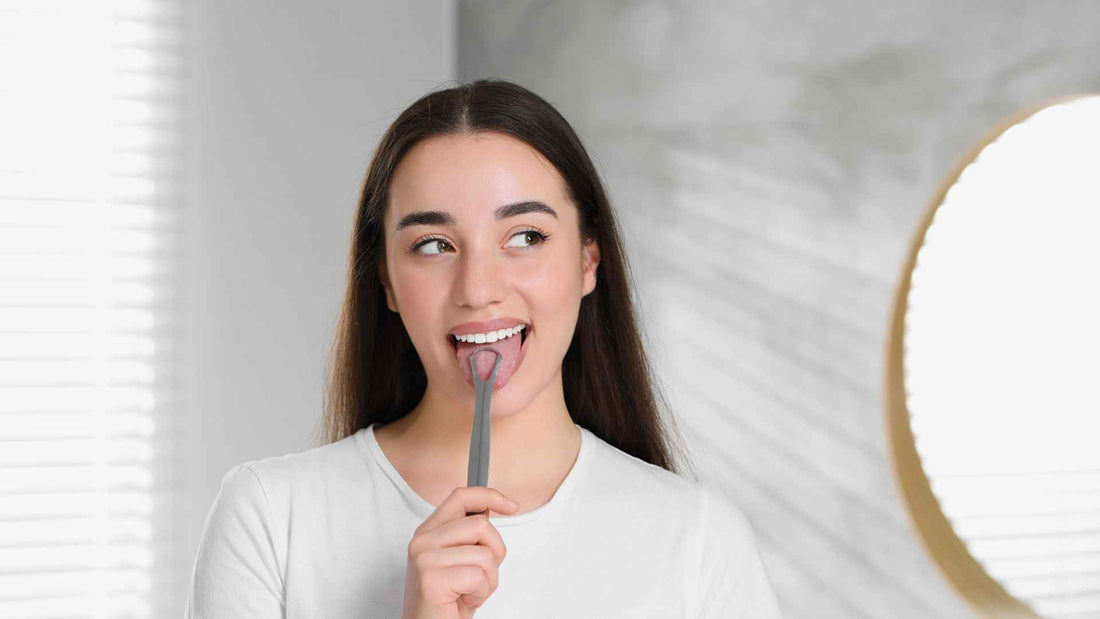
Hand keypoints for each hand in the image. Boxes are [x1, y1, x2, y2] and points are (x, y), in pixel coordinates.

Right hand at [401, 486, 518, 618]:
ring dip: (488, 579)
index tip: (512, 506)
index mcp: (428, 532)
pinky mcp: (431, 578)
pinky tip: (464, 601)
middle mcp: (422, 541)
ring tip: (470, 592)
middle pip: (480, 525)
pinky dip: (481, 593)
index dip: (489, 496)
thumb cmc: (446, 602)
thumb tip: (489, 508)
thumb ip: (467, 535)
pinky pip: (478, 576)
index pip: (461, 497)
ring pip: (484, 554)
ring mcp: (424, 558)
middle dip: (495, 552)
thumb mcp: (458, 561)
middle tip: (482, 576)